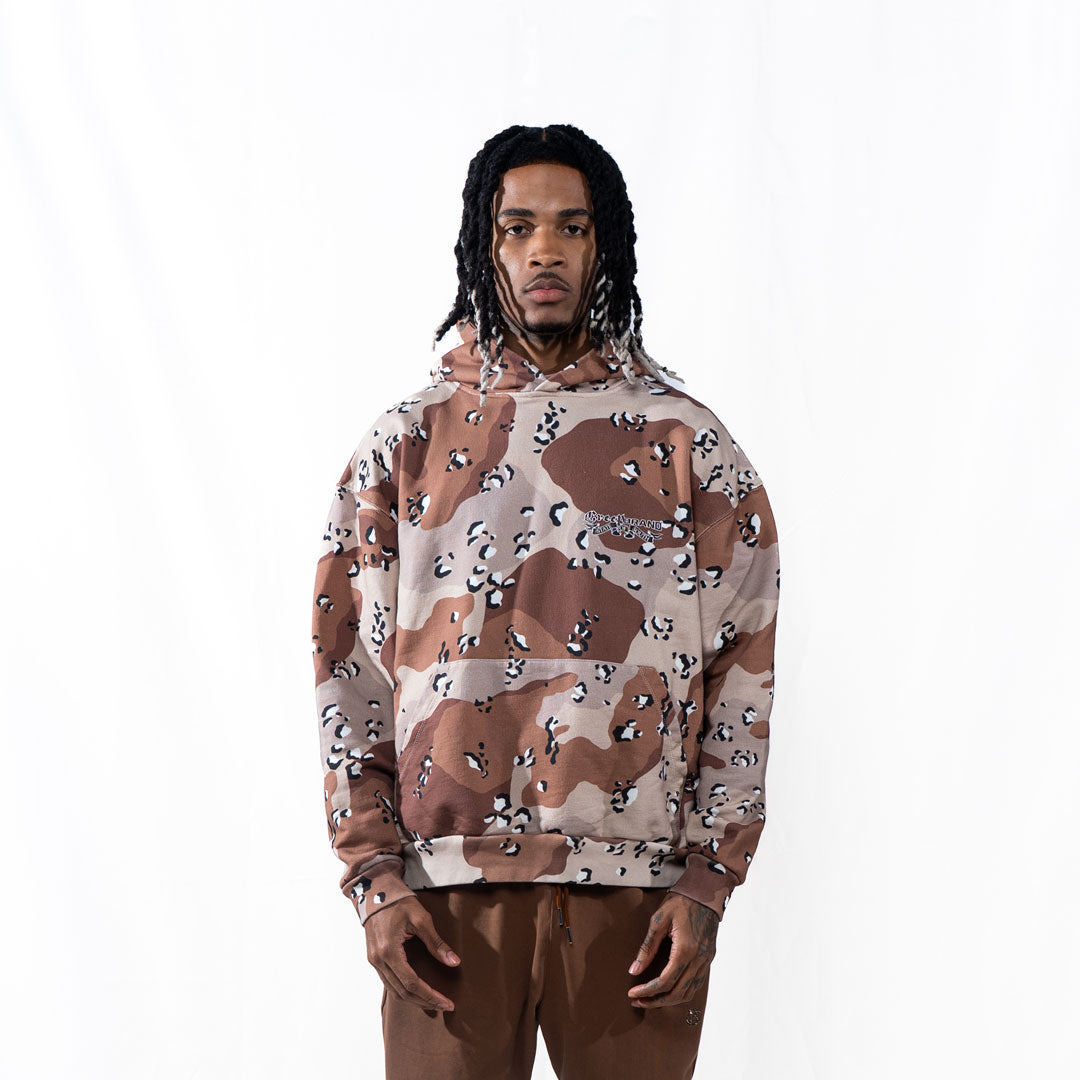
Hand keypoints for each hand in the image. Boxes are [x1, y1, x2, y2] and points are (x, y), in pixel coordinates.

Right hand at [365, 896, 460, 1011]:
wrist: (375, 891)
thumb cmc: (398, 902)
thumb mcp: (421, 918)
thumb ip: (436, 942)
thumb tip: (454, 962)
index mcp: (389, 951)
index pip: (412, 984)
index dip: (430, 996)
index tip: (447, 1003)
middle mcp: (378, 960)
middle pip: (402, 993)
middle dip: (425, 1002)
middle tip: (444, 1006)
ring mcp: (374, 961)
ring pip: (394, 991)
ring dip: (414, 1000)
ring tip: (434, 1003)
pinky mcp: (374, 959)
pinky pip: (389, 983)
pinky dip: (404, 991)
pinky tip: (417, 991)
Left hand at [626, 893, 717, 1008]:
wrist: (706, 891)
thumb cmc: (682, 901)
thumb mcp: (658, 920)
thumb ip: (647, 947)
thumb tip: (634, 970)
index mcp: (685, 950)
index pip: (664, 982)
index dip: (647, 991)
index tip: (633, 994)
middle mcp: (699, 959)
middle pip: (677, 994)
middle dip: (655, 1001)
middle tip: (638, 1000)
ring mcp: (706, 961)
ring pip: (688, 993)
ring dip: (669, 1000)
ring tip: (650, 998)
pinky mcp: (708, 959)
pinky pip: (696, 984)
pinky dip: (681, 992)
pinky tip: (668, 989)